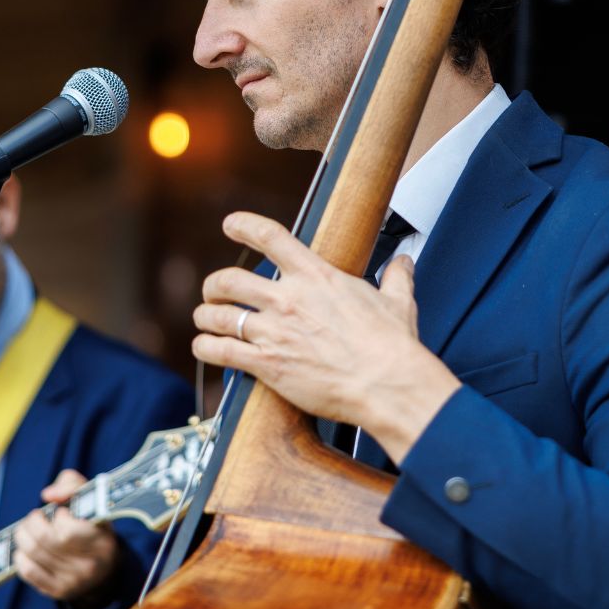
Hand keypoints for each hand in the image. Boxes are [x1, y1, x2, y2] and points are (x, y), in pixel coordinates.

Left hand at [14, 469, 120, 608]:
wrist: (105, 572)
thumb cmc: (94, 527)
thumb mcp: (93, 500)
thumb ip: (72, 485)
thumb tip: (48, 495)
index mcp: (102, 541)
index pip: (69, 531)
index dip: (59, 517)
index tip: (61, 512)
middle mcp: (90, 565)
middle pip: (46, 541)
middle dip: (32, 523)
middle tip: (34, 517)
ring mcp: (73, 581)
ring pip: (34, 554)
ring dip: (23, 536)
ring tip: (26, 529)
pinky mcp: (58, 591)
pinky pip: (29, 573)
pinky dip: (21, 557)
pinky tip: (24, 549)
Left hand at [192, 211, 458, 465]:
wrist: (387, 384)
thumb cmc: (393, 345)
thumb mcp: (398, 301)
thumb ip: (396, 278)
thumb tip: (404, 263)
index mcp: (316, 276)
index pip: (270, 237)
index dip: (244, 225)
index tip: (230, 224)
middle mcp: (288, 299)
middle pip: (229, 279)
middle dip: (214, 284)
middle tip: (212, 291)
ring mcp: (274, 332)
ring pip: (219, 315)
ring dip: (206, 316)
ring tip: (205, 320)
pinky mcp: (267, 364)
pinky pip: (221, 351)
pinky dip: (206, 348)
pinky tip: (204, 348)